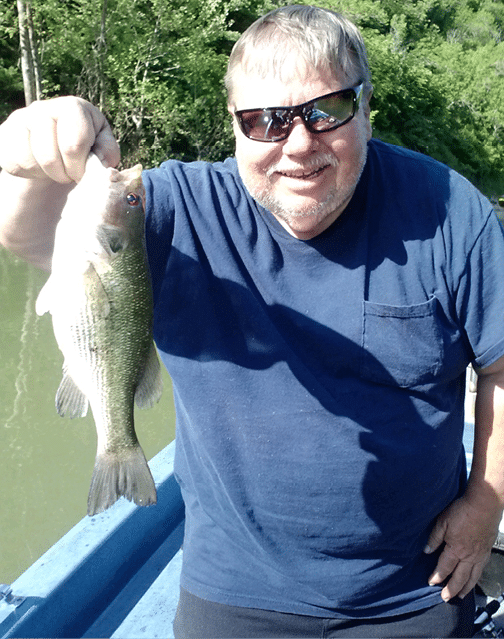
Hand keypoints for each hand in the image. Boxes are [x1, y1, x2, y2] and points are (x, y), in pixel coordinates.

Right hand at [0, 96, 119, 182]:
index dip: (80, 166)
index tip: (84, 173)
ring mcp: (20, 120)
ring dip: (47, 175)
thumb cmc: (85, 150)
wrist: (56, 154)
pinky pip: (14, 163)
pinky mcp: (5, 135)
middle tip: (70, 175)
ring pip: (30, 160)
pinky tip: (40, 168)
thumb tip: (100, 159)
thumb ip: (107, 152)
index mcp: (73, 108)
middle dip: (64, 174)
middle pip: (49, 155)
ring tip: (56, 171)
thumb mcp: (103, 149)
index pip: (74, 143)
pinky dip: (30, 174)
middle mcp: (43, 108)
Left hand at [424, 494, 500, 600]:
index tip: (431, 582)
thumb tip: (426, 550)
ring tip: (460, 595)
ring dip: (465, 588)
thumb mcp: (442, 522)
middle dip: (451, 589)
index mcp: (456, 549)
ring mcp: (480, 555)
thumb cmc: (462, 511)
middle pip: (459, 577)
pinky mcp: (487, 551)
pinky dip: (477, 578)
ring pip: (472, 577)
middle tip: (445, 598)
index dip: (437, 576)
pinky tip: (474, 579)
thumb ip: (434, 538)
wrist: (484, 505)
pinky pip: (481, 569)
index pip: (444, 568)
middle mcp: (469, 556)